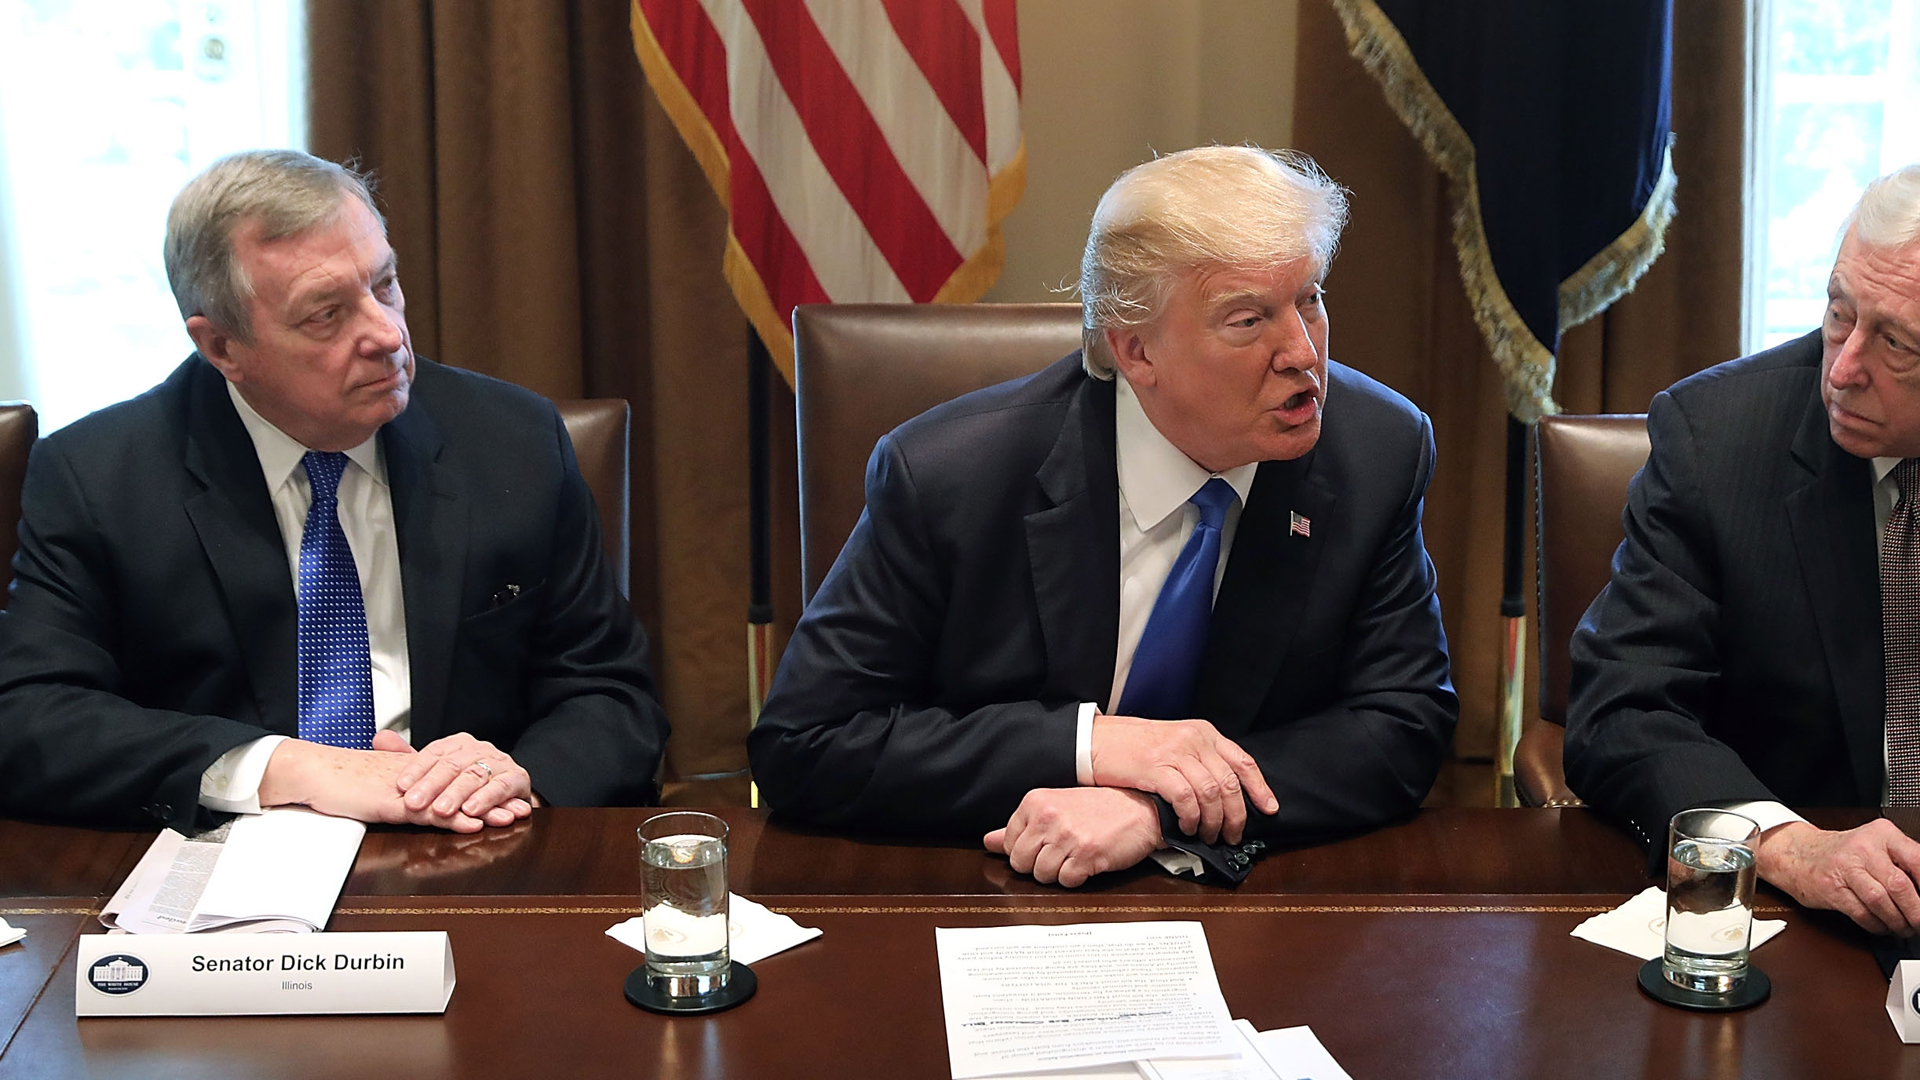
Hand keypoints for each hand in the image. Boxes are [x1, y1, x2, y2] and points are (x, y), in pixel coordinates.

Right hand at [257, 739, 493, 831]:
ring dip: (483, 809)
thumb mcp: (375, 787)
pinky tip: (471, 823)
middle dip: (494, 799)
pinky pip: (427, 811)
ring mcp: (406, 790)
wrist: (312, 772)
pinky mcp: (392, 803)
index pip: (456, 780)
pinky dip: (452, 818)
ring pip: (452, 799)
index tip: (508, 796)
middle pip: (462, 788)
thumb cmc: (338, 781)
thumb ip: (397, 792)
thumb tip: (412, 803)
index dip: (483, 788)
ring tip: (509, 817)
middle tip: (522, 807)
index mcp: (414, 773)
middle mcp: (416, 779)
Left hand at [384, 731, 534, 826]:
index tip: (400, 787)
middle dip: (431, 786)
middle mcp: (479, 749)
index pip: (434, 753)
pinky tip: (474, 810)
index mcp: (458, 744)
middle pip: (452, 765)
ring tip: (441, 810)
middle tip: (414, 804)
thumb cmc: (468, 785)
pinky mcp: (518, 779)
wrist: (508, 795)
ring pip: (475, 775)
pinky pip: (503, 787)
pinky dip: (488, 799)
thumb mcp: (436, 773)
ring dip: (456, 794)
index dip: (416, 770)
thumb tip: (379, 738)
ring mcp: (500, 762)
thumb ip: (409, 759)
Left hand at [983, 787, 1162, 886]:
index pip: (1008, 844)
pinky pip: (1066, 881)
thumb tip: (988, 841)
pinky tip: (1087, 863)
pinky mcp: (1086, 854)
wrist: (1140, 808)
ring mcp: (1066, 835)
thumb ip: (1018, 827)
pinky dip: (1076, 878)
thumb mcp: (1054, 809)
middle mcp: (1047, 816)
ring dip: (1059, 873)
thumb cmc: (1098, 809)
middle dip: (1039, 866)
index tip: (1047, 845)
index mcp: (1035, 802)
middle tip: (1061, 854)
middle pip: (1021, 863)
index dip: (1027, 852)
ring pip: (1041, 875)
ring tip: (1075, 857)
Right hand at [1088, 714, 1276, 843]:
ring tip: (1208, 836)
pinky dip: (1191, 817)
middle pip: (1229, 783)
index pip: (1242, 761)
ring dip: (1213, 821)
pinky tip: (1187, 827)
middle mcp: (1194, 739)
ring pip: (1211, 793)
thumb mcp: (1176, 742)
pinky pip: (1185, 798)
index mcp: (1204, 732)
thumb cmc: (1135, 746)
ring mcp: (1175, 752)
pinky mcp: (1156, 767)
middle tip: (1232, 835)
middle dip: (1236, 815)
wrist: (1097, 740)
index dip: (1260, 788)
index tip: (1269, 809)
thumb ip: (1200, 760)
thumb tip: (1224, 794)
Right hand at [1754, 819, 1919, 934]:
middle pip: (1899, 885)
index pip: (1917, 860)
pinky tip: (1882, 925)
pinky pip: (1861, 913)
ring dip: (1897, 922)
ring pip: (1880, 902)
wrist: (1797, 853)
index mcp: (1882, 834)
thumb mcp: (1877, 846)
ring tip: (1903, 927)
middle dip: (1915, 912)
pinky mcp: (1830, 888)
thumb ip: (1904, 863)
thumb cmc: (1843, 853)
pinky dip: (1876, 925)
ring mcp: (1844, 867)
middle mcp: (1863, 848)